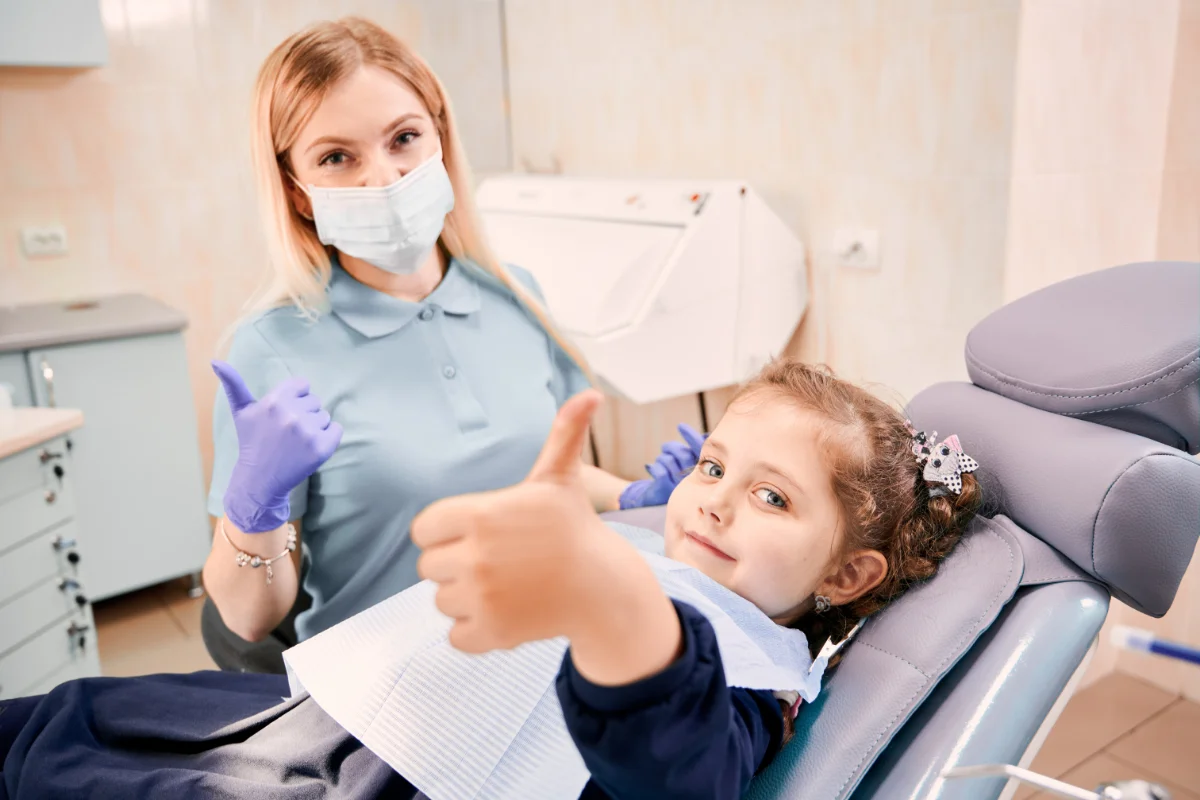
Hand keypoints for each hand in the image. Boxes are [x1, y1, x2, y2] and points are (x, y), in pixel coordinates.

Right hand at [213, 360, 342, 532]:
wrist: (259, 479)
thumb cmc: (251, 441)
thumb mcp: (241, 411)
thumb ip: (233, 383)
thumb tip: (215, 360)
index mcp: (274, 401)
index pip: (303, 385)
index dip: (296, 398)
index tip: (285, 412)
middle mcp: (291, 414)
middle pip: (315, 401)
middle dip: (304, 413)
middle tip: (288, 431)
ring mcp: (308, 432)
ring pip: (325, 416)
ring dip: (315, 426)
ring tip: (297, 441)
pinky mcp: (322, 448)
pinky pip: (337, 429)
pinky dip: (329, 437)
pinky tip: (310, 447)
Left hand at [413, 390, 611, 652]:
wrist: (602, 586)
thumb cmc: (573, 528)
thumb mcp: (560, 479)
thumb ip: (563, 435)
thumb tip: (592, 393)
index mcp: (481, 514)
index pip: (424, 529)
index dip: (448, 532)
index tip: (480, 533)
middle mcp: (476, 555)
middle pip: (429, 566)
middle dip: (457, 564)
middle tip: (499, 561)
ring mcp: (482, 596)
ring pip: (442, 600)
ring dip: (467, 597)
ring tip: (507, 585)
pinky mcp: (490, 631)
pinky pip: (456, 634)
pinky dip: (476, 629)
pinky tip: (507, 611)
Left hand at [618, 422, 707, 508]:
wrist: (652, 501)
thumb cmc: (672, 480)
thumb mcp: (684, 466)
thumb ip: (692, 452)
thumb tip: (700, 433)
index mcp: (701, 474)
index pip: (699, 452)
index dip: (691, 437)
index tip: (680, 426)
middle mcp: (693, 482)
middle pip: (683, 454)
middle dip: (671, 447)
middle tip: (665, 448)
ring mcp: (679, 488)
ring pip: (670, 461)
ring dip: (662, 458)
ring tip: (660, 462)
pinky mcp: (665, 491)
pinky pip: (660, 471)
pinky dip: (654, 467)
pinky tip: (650, 469)